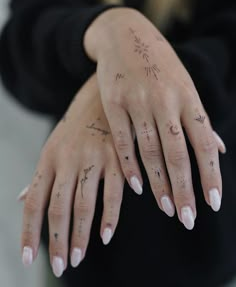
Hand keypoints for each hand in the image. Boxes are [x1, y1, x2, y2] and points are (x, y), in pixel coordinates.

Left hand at [19, 74, 123, 276]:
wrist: (100, 93)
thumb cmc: (76, 125)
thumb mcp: (53, 145)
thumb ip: (40, 176)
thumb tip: (20, 199)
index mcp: (49, 158)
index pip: (34, 202)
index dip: (29, 232)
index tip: (28, 257)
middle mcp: (68, 160)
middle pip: (58, 208)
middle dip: (58, 241)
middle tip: (61, 266)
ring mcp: (93, 158)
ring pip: (84, 204)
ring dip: (81, 235)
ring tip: (78, 257)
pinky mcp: (117, 156)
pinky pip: (113, 192)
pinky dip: (110, 216)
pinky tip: (105, 235)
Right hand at [84, 8, 224, 228]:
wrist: (126, 38)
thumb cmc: (160, 67)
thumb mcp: (186, 87)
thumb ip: (199, 120)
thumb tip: (220, 149)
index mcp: (188, 98)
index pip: (204, 144)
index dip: (210, 175)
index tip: (212, 203)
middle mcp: (165, 101)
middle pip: (177, 154)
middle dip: (184, 189)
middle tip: (187, 218)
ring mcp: (138, 102)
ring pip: (151, 152)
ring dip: (159, 184)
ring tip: (166, 208)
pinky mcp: (114, 104)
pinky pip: (124, 141)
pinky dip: (130, 166)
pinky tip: (137, 187)